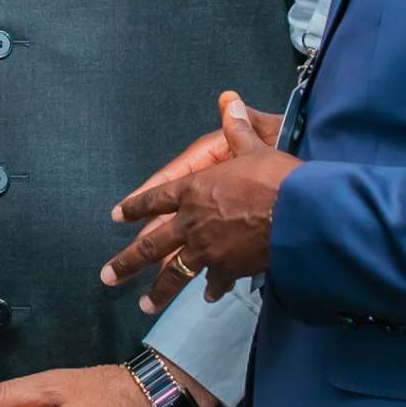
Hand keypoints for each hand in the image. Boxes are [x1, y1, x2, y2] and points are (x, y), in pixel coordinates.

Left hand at [102, 93, 297, 313]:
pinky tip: (208, 296)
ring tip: (144, 306)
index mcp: (193, 191)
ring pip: (176, 273)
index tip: (118, 216)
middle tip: (108, 276)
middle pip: (152, 245)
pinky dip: (212, 288)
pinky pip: (215, 281)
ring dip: (159, 291)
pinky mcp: (230, 268)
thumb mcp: (253, 147)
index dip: (135, 207)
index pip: (155, 199)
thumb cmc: (274, 177)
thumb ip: (237, 127)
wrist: (298, 214)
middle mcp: (192, 223)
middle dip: (127, 262)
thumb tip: (230, 100)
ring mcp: (208, 250)